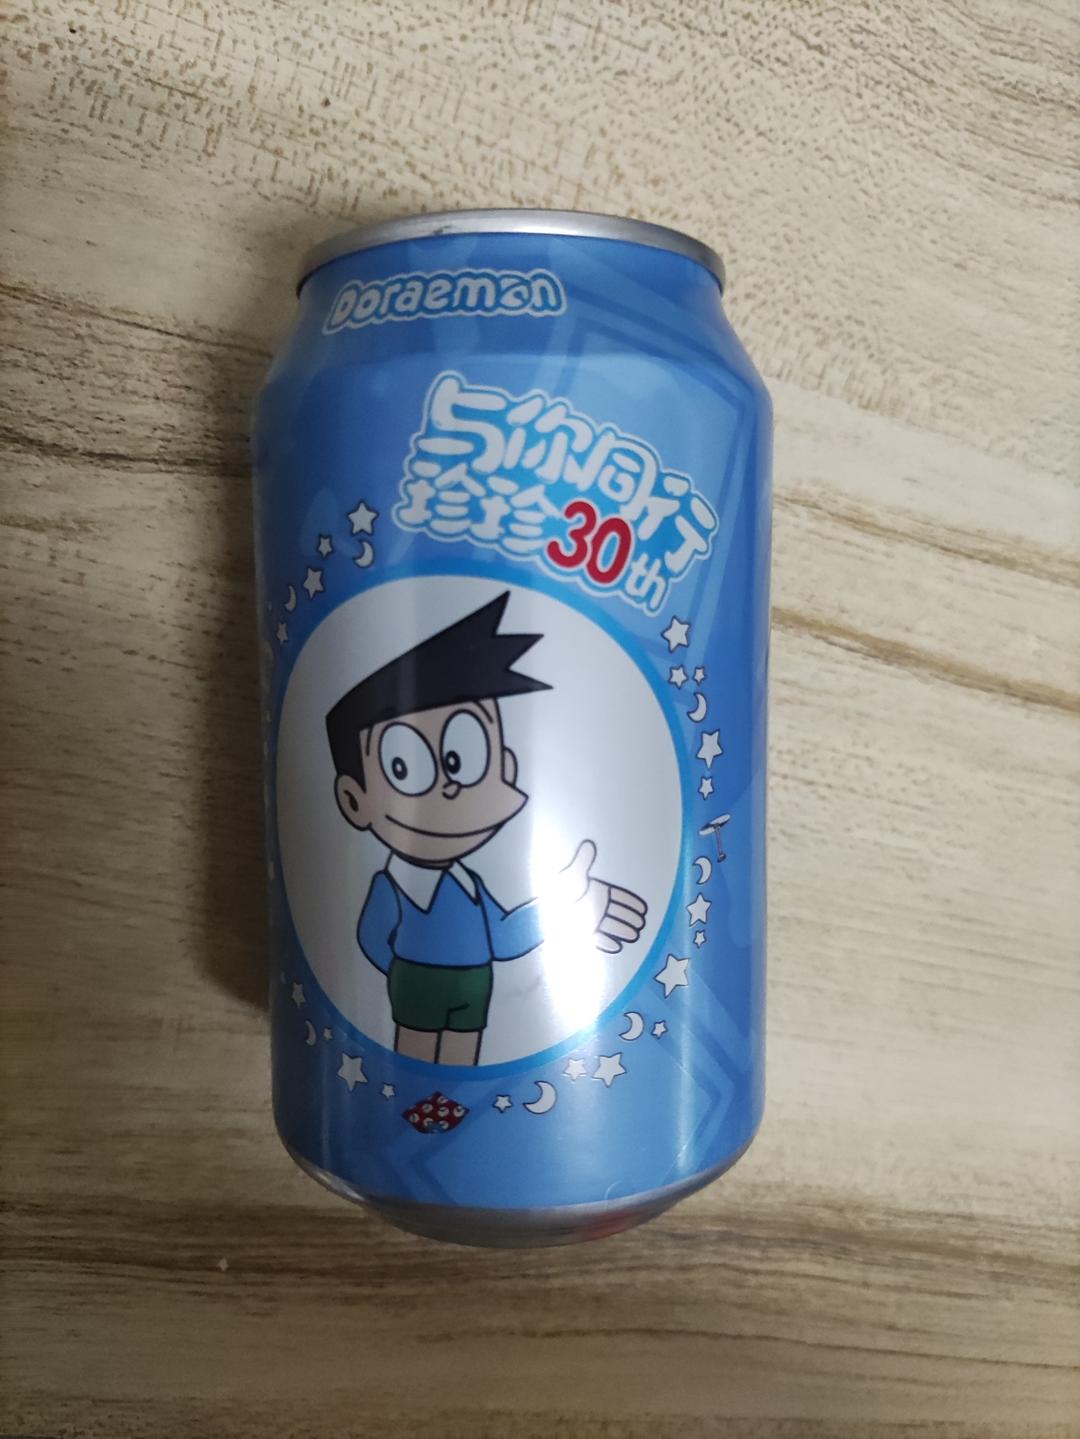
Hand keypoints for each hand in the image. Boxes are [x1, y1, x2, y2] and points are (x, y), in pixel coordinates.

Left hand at [558, 840, 647, 954]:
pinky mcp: (582, 933)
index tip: (643, 908)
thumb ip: (582, 862)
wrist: (538, 916)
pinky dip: (607, 943)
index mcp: (595, 891)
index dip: (631, 902)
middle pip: (618, 913)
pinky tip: (617, 947)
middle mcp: (594, 906)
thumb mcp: (571, 877)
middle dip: (630, 918)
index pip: (619, 897)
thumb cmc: (556, 894)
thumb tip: (589, 844)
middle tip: (643, 924)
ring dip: (623, 931)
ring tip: (635, 935)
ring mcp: (589, 920)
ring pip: (611, 926)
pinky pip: (598, 939)